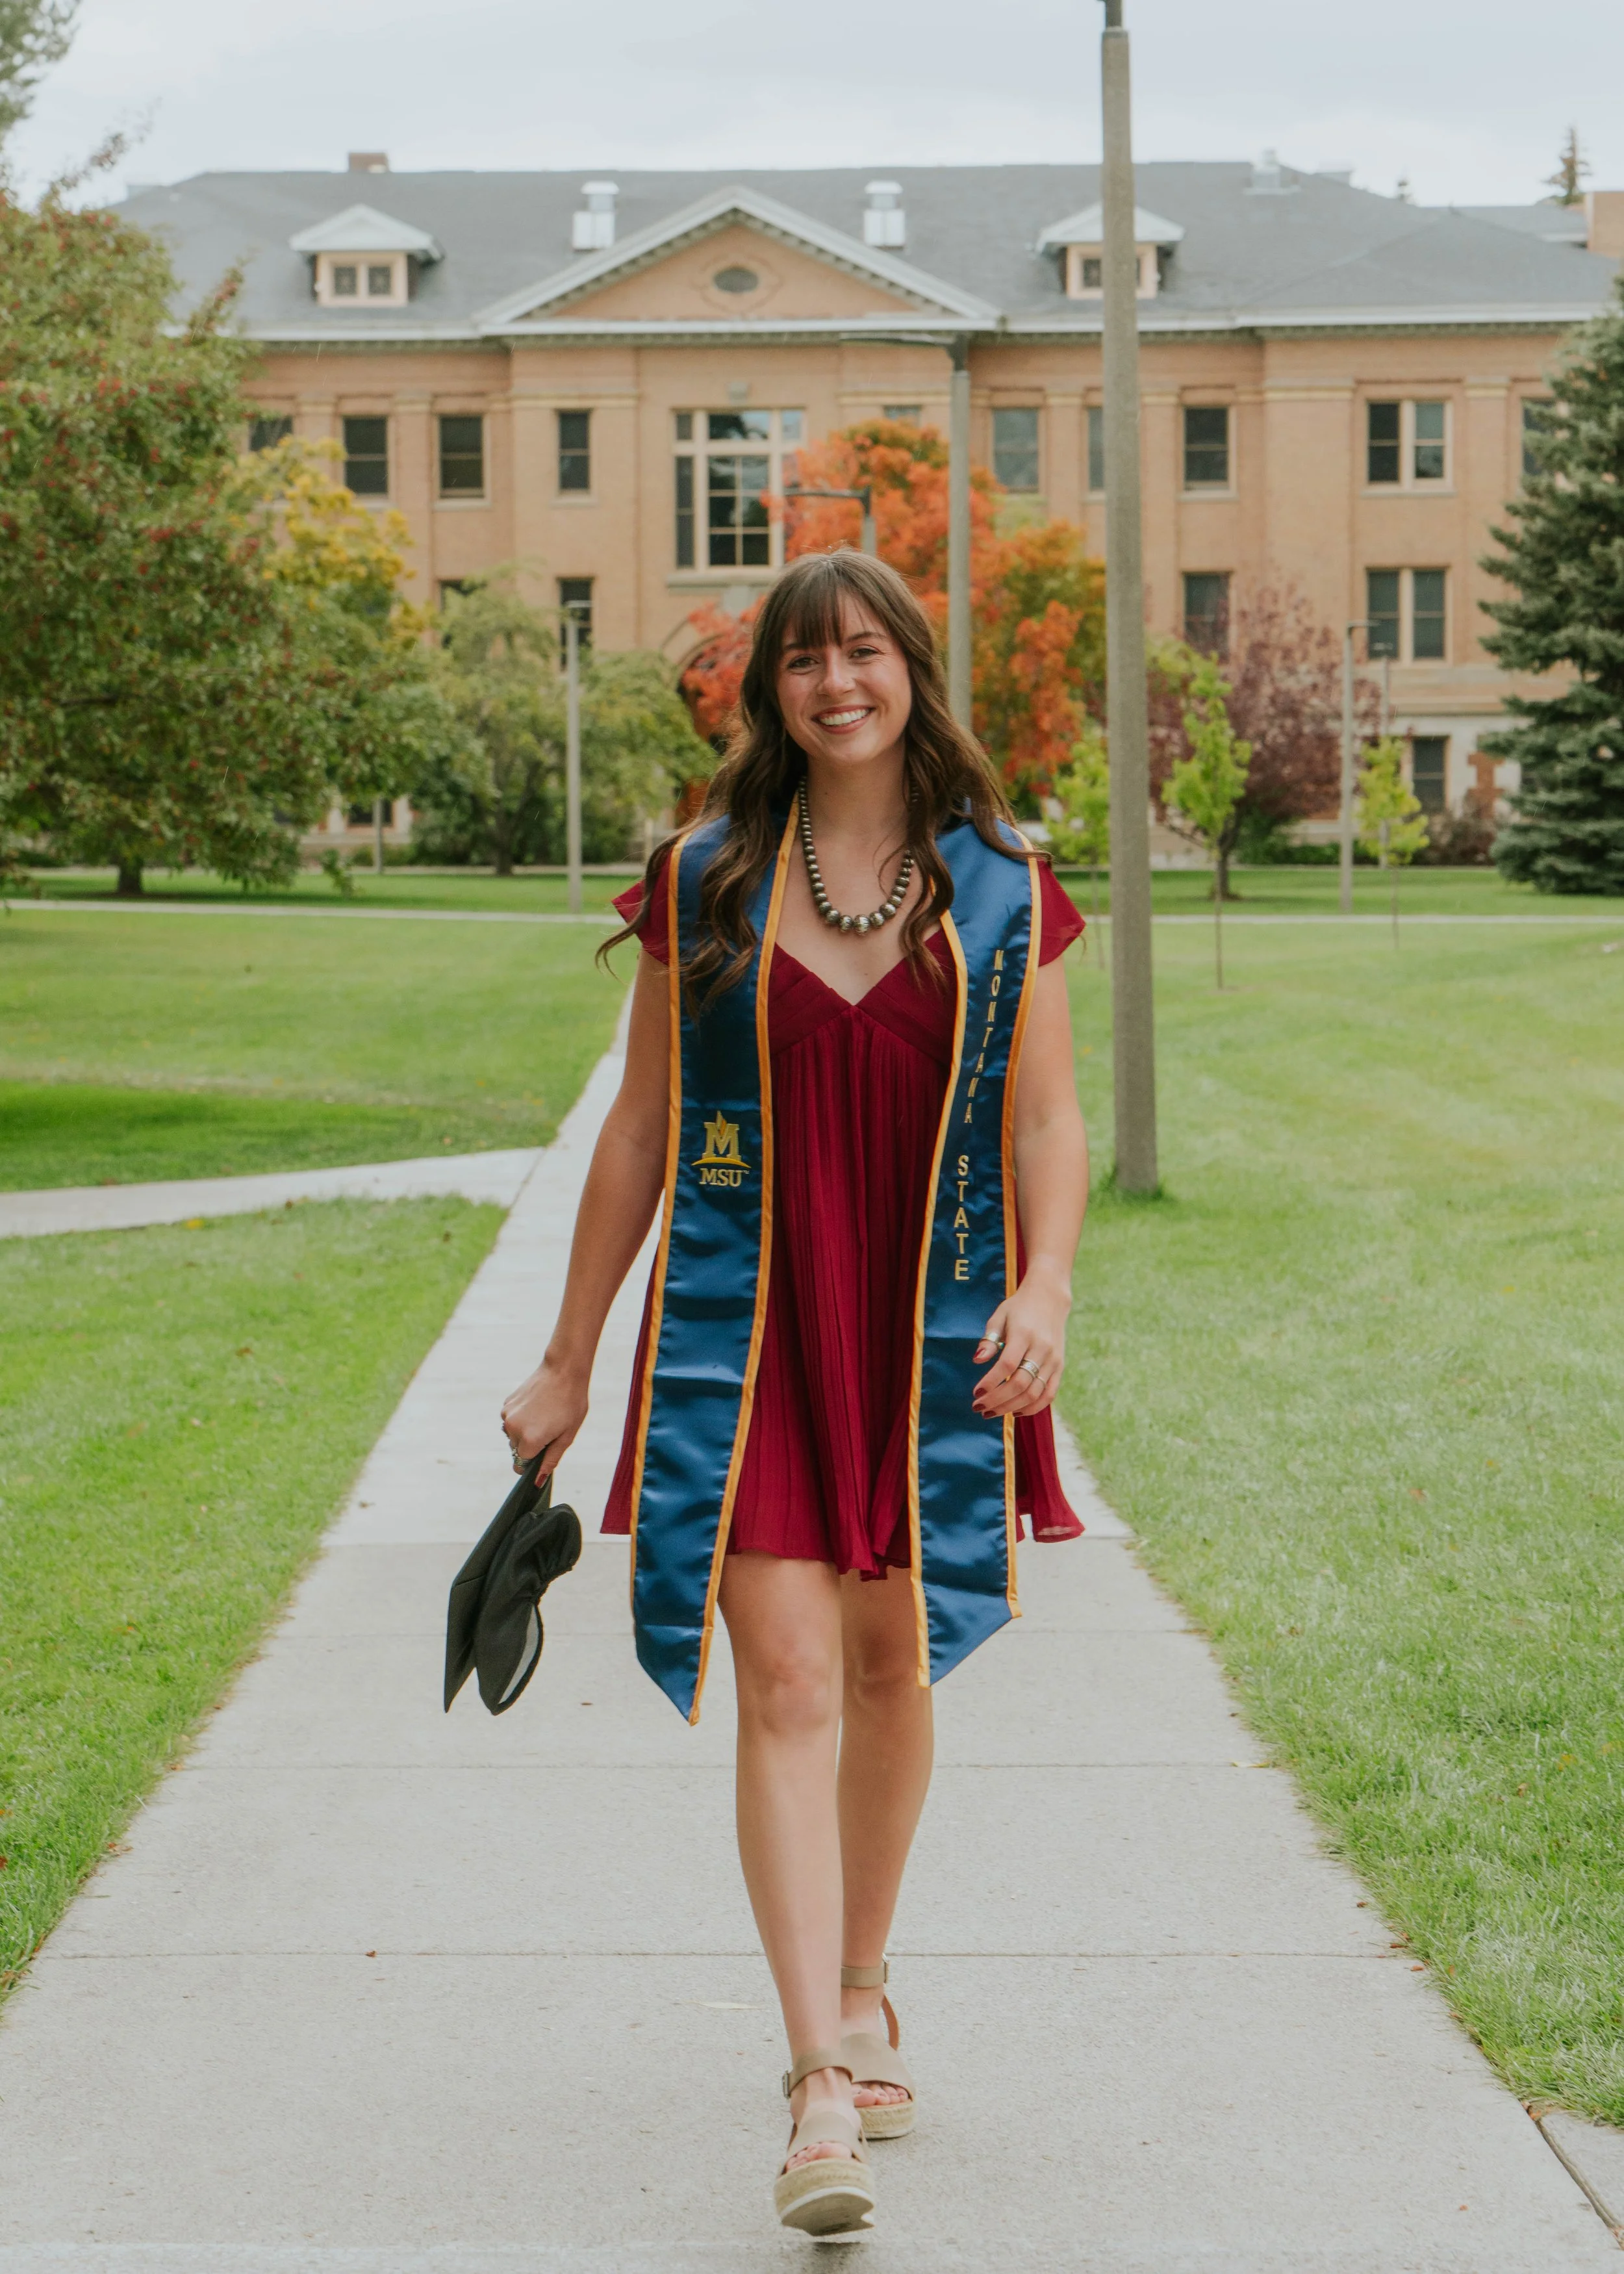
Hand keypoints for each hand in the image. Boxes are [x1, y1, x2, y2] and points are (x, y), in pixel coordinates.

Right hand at [500, 1354, 588, 1480]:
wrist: (563, 1370)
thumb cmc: (571, 1403)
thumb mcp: (567, 1435)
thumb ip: (551, 1459)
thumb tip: (538, 1481)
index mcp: (529, 1440)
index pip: (521, 1465)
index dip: (533, 1462)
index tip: (544, 1450)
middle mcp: (513, 1429)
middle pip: (517, 1450)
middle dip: (530, 1445)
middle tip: (550, 1428)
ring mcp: (507, 1415)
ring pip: (512, 1435)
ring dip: (524, 1431)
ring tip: (544, 1415)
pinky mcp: (506, 1404)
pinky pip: (511, 1420)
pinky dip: (521, 1418)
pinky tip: (536, 1406)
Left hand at [970, 1262, 1070, 1418]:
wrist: (1050, 1299)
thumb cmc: (1019, 1308)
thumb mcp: (1000, 1316)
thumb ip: (989, 1339)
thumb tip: (977, 1360)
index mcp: (1024, 1334)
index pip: (1007, 1365)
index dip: (991, 1382)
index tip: (976, 1393)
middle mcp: (1042, 1349)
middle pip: (1020, 1383)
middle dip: (997, 1400)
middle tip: (978, 1407)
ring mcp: (1053, 1360)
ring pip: (1034, 1393)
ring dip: (1011, 1407)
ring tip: (991, 1412)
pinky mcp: (1060, 1367)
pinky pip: (1049, 1394)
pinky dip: (1033, 1407)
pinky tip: (1015, 1412)